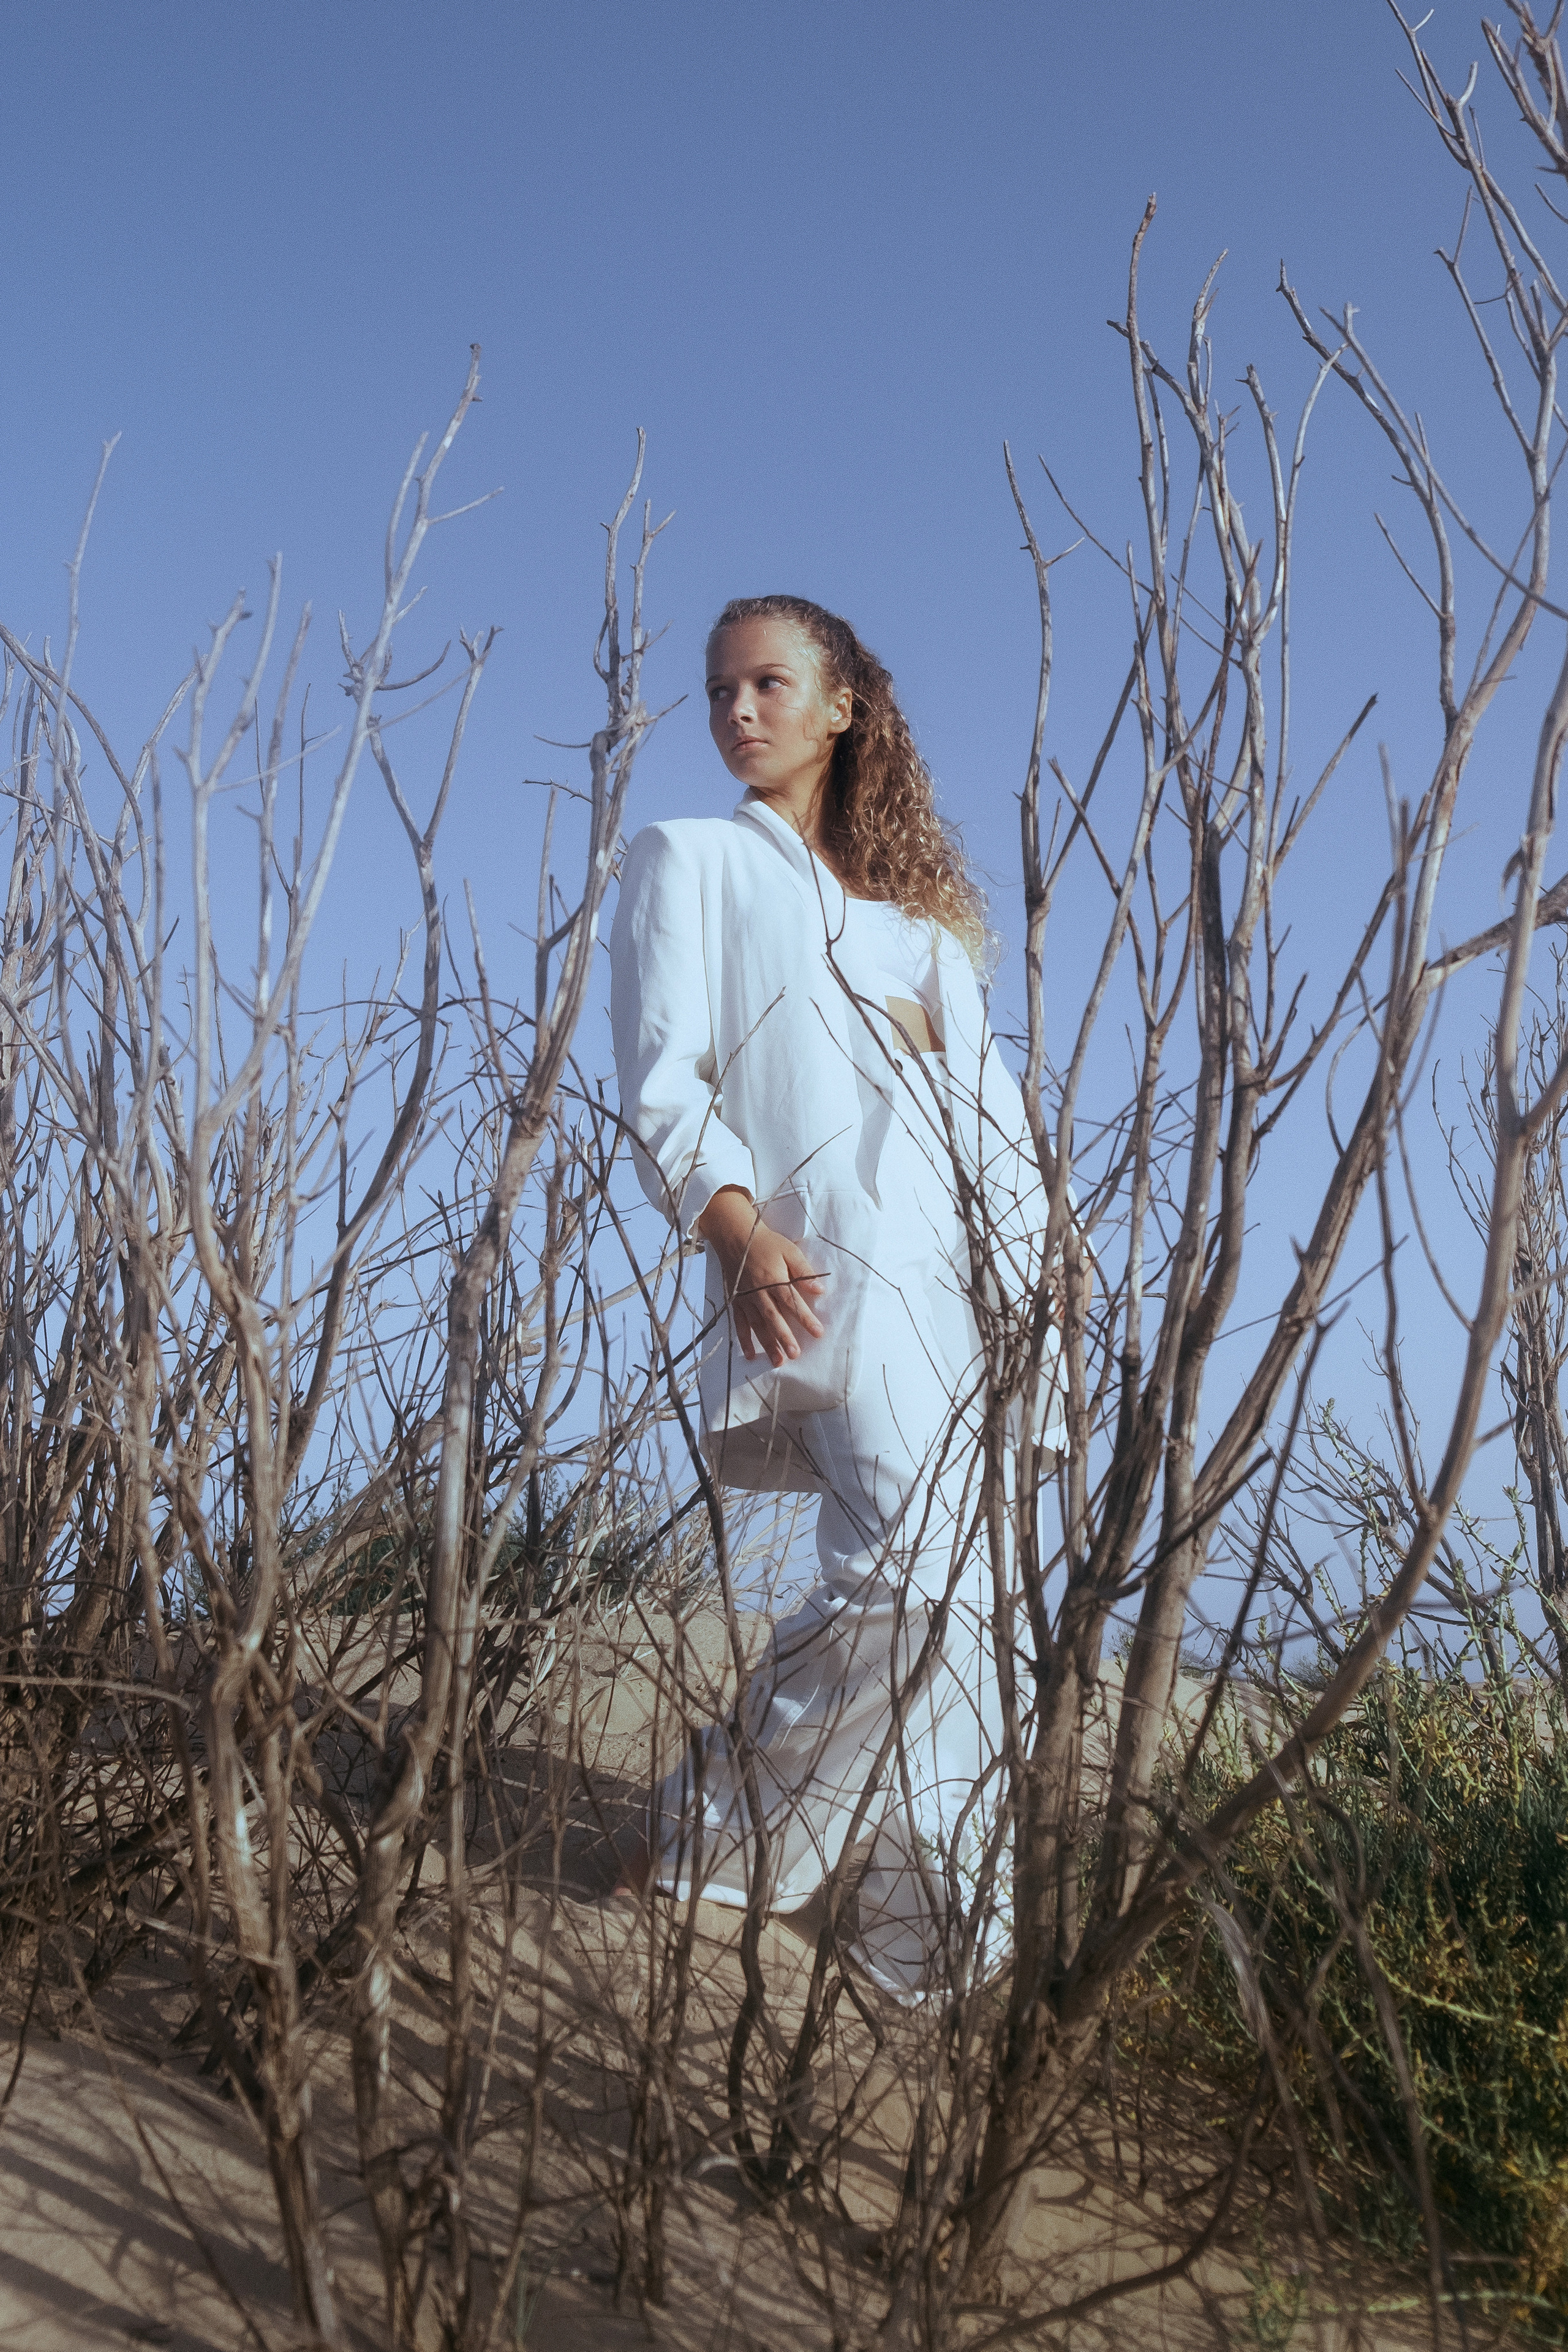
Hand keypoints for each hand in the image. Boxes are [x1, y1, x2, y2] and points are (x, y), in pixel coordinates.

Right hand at [696, 1187, 826, 1367]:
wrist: (736, 1236)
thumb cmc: (766, 1243)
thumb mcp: (789, 1250)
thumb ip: (804, 1271)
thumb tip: (819, 1290)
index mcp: (774, 1278)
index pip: (792, 1302)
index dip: (805, 1318)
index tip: (818, 1332)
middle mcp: (759, 1292)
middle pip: (773, 1318)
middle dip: (784, 1337)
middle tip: (795, 1354)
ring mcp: (746, 1298)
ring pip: (757, 1325)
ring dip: (767, 1344)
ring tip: (778, 1361)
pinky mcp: (736, 1301)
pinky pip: (740, 1323)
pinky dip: (744, 1339)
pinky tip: (750, 1354)